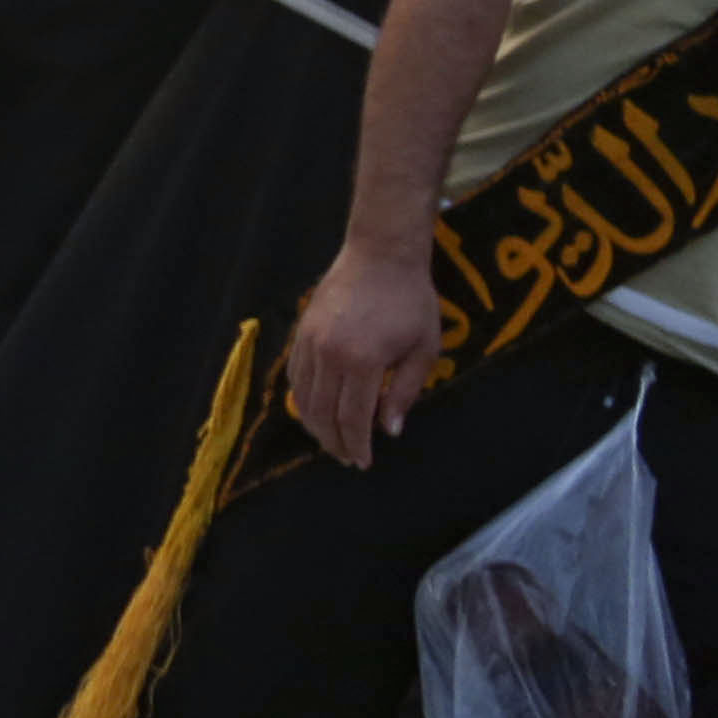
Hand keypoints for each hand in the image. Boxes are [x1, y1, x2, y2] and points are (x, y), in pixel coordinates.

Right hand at [283, 236, 442, 467]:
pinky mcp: (300, 332)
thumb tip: (388, 430)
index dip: (357, 445)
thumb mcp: (423, 349)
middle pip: (322, 412)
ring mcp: (308, 342)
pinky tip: (315, 408)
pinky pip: (295, 375)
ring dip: (314, 424)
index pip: (352, 418)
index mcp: (362, 361)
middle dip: (333, 441)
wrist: (380, 255)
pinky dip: (302, 398)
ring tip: (329, 439)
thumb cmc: (411, 302)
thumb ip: (404, 392)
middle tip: (346, 458)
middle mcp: (328, 354)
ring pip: (303, 396)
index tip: (363, 463)